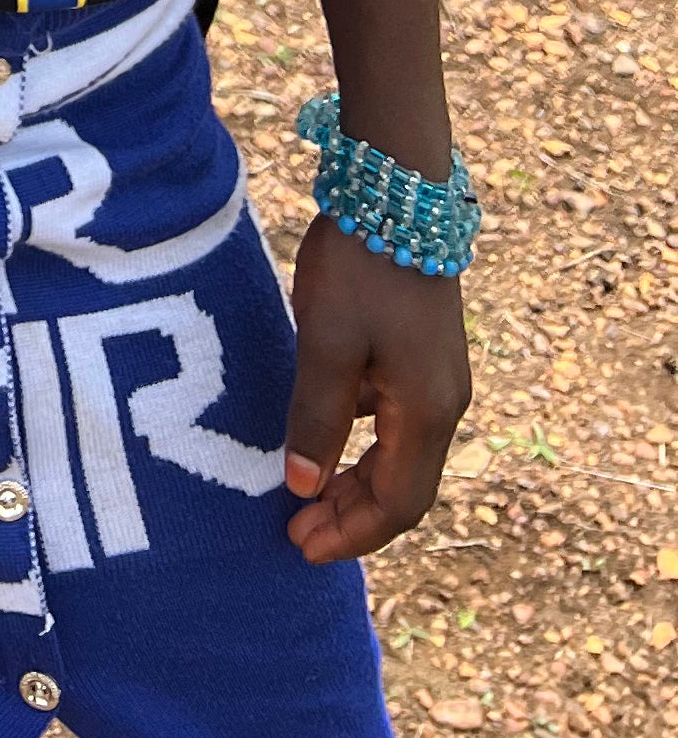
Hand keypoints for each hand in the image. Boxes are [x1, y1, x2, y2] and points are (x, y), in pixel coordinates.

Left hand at [282, 215, 469, 561]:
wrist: (397, 190)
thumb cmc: (363, 267)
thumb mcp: (327, 344)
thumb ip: (316, 417)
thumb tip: (304, 486)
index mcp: (428, 413)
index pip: (399, 504)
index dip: (353, 533)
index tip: (302, 547)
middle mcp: (443, 404)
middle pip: (403, 487)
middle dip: (352, 516)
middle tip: (295, 533)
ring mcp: (434, 377)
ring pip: (396, 453)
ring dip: (354, 480)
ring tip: (301, 495)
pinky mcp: (418, 352)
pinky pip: (390, 418)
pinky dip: (356, 440)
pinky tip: (318, 434)